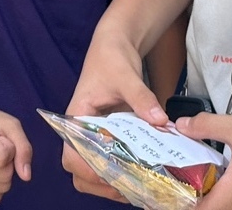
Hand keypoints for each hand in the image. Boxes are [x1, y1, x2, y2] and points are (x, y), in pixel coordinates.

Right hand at [62, 30, 166, 200]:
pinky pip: (111, 158)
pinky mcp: (110, 134)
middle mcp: (82, 130)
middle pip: (80, 171)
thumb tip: (160, 120)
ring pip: (95, 169)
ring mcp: (96, 134)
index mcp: (76, 117)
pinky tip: (141, 173)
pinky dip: (123, 169)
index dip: (87, 170)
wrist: (116, 43)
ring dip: (112, 182)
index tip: (110, 175)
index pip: (71, 154)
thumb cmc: (112, 56)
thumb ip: (141, 97)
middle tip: (129, 188)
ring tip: (137, 186)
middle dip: (101, 184)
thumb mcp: (126, 75)